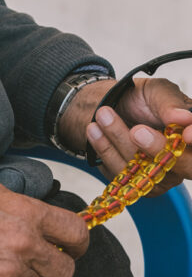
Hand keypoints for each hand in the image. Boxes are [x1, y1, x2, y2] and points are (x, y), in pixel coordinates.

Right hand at [0, 182, 88, 276]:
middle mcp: (23, 245)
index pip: (77, 234)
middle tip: (33, 264)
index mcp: (26, 213)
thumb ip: (25, 208)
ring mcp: (10, 275)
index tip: (70, 248)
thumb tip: (48, 222)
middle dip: (52, 268)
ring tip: (3, 273)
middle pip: (65, 271)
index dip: (76, 244)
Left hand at [86, 77, 191, 191]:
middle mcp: (184, 161)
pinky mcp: (136, 185)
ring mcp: (161, 176)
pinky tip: (94, 131)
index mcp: (191, 134)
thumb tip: (185, 118)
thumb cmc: (141, 98)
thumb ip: (170, 104)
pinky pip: (123, 177)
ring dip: (120, 142)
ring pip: (146, 171)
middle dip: (156, 148)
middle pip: (180, 166)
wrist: (111, 105)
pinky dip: (106, 151)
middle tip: (136, 130)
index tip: (185, 134)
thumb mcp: (156, 91)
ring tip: (102, 115)